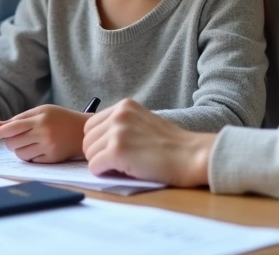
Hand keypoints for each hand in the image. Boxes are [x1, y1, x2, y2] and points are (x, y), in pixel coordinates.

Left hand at [0, 104, 90, 162]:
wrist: (85, 132)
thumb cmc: (59, 119)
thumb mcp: (40, 113)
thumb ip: (14, 120)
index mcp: (40, 116)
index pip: (13, 126)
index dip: (0, 132)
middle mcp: (44, 131)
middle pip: (13, 142)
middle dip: (11, 142)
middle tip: (20, 138)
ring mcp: (49, 145)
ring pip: (20, 154)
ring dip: (20, 150)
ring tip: (31, 144)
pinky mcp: (53, 158)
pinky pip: (31, 161)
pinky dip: (32, 157)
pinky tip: (41, 150)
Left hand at [82, 98, 214, 187]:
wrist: (192, 155)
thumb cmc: (173, 145)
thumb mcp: (144, 121)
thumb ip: (123, 124)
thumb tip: (100, 139)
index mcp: (124, 105)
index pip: (91, 125)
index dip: (99, 142)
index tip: (114, 151)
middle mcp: (118, 115)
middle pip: (87, 139)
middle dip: (98, 153)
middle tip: (118, 162)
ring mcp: (117, 132)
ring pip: (89, 154)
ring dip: (102, 164)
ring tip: (124, 166)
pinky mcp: (117, 151)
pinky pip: (94, 166)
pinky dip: (104, 173)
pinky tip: (123, 172)